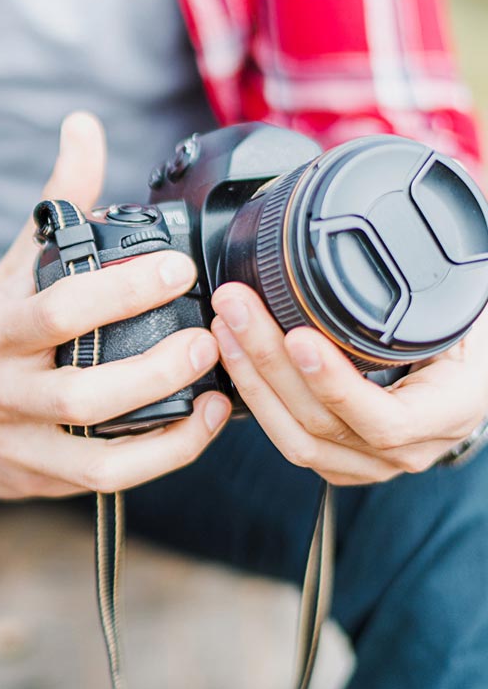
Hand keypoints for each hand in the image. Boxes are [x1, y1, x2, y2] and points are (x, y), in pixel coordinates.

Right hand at [0, 113, 231, 499]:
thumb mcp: (9, 264)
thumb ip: (59, 201)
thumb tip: (84, 126)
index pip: (62, 310)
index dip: (127, 289)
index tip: (177, 268)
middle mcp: (1, 394)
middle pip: (87, 394)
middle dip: (160, 368)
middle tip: (207, 338)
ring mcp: (17, 445)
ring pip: (101, 458)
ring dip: (171, 431)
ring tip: (214, 395)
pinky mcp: (35, 481)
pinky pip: (105, 483)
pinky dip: (158, 459)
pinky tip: (192, 427)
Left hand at [211, 283, 487, 484]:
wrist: (467, 378)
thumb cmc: (470, 341)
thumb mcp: (470, 312)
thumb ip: (444, 282)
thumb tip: (438, 227)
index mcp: (449, 412)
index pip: (387, 420)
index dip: (337, 384)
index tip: (299, 338)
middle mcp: (409, 449)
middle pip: (322, 423)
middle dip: (269, 362)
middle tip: (237, 308)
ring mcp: (369, 461)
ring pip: (295, 437)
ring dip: (251, 378)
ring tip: (225, 326)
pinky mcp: (338, 458)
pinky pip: (287, 437)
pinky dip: (254, 396)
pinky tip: (234, 355)